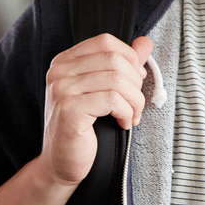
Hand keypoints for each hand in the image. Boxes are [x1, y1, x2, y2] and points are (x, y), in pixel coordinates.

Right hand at [42, 34, 152, 186]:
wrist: (62, 163)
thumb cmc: (85, 127)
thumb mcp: (104, 90)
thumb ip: (123, 64)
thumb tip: (145, 43)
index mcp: (65, 61)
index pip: (105, 41)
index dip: (129, 58)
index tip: (137, 79)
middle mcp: (59, 72)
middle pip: (114, 59)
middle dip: (135, 82)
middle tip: (135, 103)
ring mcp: (62, 90)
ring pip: (117, 80)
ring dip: (134, 100)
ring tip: (131, 115)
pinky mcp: (69, 110)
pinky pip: (112, 100)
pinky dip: (127, 112)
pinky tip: (124, 123)